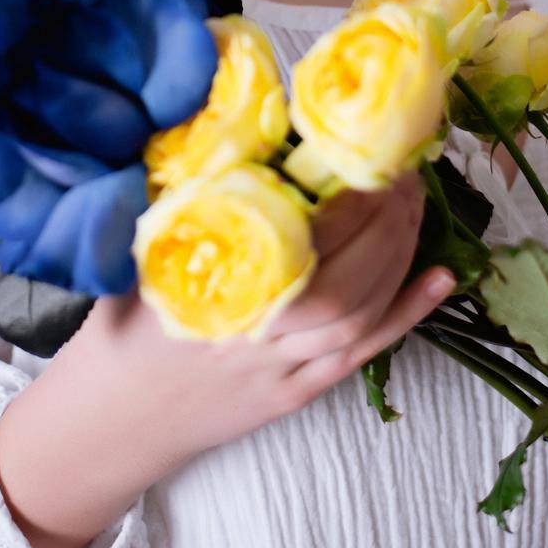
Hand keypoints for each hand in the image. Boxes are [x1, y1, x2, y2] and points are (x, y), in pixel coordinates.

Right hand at [0, 169, 455, 547]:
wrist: (107, 422)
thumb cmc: (122, 325)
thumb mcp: (142, 254)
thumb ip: (188, 201)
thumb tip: (231, 126)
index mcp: (214, 290)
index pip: (296, 232)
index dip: (339, 191)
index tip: (360, 147)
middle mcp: (255, 332)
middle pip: (343, 273)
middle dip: (383, 216)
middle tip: (399, 167)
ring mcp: (280, 368)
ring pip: (360, 311)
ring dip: (399, 253)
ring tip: (415, 204)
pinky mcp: (296, 392)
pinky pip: (363, 352)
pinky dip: (407, 313)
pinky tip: (441, 278)